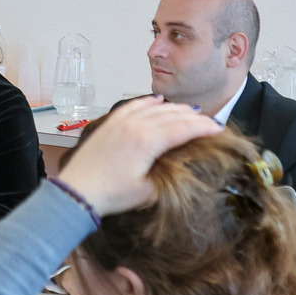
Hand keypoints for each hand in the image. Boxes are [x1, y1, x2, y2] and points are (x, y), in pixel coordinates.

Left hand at [59, 96, 221, 214]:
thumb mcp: (148, 191)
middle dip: (194, 117)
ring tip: (190, 111)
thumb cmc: (111, 194)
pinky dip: (148, 101)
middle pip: (172, 115)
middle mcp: (135, 125)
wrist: (77, 191)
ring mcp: (120, 122)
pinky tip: (157, 100)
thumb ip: (169, 174)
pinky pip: (133, 105)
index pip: (184, 128)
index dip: (204, 128)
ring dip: (175, 108)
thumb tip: (183, 165)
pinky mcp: (109, 123)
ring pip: (154, 107)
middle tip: (209, 121)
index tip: (218, 129)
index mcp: (148, 141)